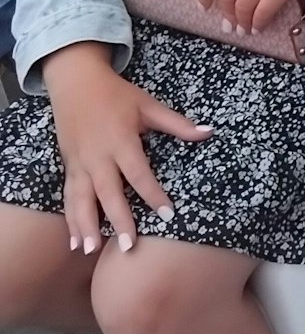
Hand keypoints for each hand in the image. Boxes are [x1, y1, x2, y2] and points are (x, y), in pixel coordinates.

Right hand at [43, 45, 211, 251]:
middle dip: (118, 220)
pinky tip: (73, 242)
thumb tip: (209, 131)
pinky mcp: (67, 168)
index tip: (169, 214)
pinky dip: (69, 220)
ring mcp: (78, 164)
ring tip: (90, 251)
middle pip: (108, 193)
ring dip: (85, 226)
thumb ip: (177, 123)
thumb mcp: (148, 105)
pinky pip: (67, 198)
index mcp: (120, 142)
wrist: (74, 82)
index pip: (139, 174)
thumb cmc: (116, 95)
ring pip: (81, 200)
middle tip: (129, 246)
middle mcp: (97, 157)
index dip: (154, 194)